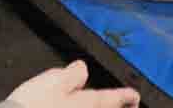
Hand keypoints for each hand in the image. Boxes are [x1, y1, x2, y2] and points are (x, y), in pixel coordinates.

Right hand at [8, 61, 139, 107]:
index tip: (135, 95)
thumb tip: (83, 69)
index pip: (113, 98)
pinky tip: (80, 105)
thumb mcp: (54, 80)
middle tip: (130, 105)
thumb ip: (73, 74)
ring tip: (110, 106)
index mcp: (89, 103)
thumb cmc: (37, 104)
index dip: (126, 96)